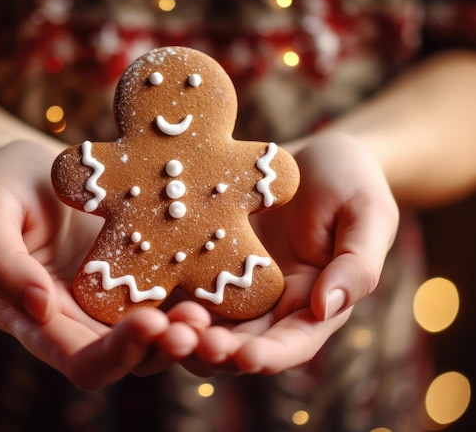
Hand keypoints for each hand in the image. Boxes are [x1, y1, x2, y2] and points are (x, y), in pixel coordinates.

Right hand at [0, 140, 208, 388]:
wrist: (31, 165)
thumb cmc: (1, 182)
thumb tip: (38, 309)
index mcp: (29, 315)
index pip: (75, 357)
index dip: (112, 352)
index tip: (150, 322)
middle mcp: (71, 319)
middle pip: (120, 359)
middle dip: (157, 349)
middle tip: (194, 326)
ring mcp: (104, 301)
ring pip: (148, 339)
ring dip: (179, 334)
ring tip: (206, 314)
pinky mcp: (131, 277)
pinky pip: (162, 301)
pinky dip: (184, 304)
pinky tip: (209, 289)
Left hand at [183, 132, 398, 375]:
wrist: (311, 155)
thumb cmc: (351, 179)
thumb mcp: (369, 214)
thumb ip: (359, 263)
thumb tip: (330, 308)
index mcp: (314, 304)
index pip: (293, 344)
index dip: (270, 356)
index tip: (245, 357)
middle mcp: (272, 306)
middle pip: (240, 345)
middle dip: (214, 352)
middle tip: (186, 343)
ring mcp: (236, 286)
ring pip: (206, 324)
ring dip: (183, 332)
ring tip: (160, 324)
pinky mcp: (206, 263)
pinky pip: (183, 287)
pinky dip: (167, 298)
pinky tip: (145, 293)